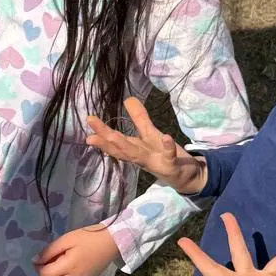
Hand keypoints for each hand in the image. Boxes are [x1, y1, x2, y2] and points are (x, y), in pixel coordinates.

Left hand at [35, 225, 121, 275]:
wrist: (112, 242)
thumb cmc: (88, 237)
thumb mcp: (66, 240)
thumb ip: (49, 251)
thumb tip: (35, 261)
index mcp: (68, 268)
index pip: (45, 275)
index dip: (39, 267)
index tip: (40, 257)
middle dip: (48, 268)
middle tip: (54, 254)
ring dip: (58, 271)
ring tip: (64, 256)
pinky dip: (67, 273)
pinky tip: (73, 261)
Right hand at [87, 96, 206, 195]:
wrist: (187, 177)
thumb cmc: (164, 155)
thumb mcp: (151, 135)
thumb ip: (139, 118)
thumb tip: (127, 99)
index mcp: (135, 149)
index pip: (115, 142)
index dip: (102, 133)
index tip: (88, 121)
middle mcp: (141, 158)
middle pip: (121, 149)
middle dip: (106, 140)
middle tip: (90, 132)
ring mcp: (155, 163)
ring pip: (137, 155)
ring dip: (125, 147)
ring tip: (113, 135)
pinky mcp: (172, 166)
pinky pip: (169, 156)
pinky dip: (167, 148)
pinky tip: (166, 137)